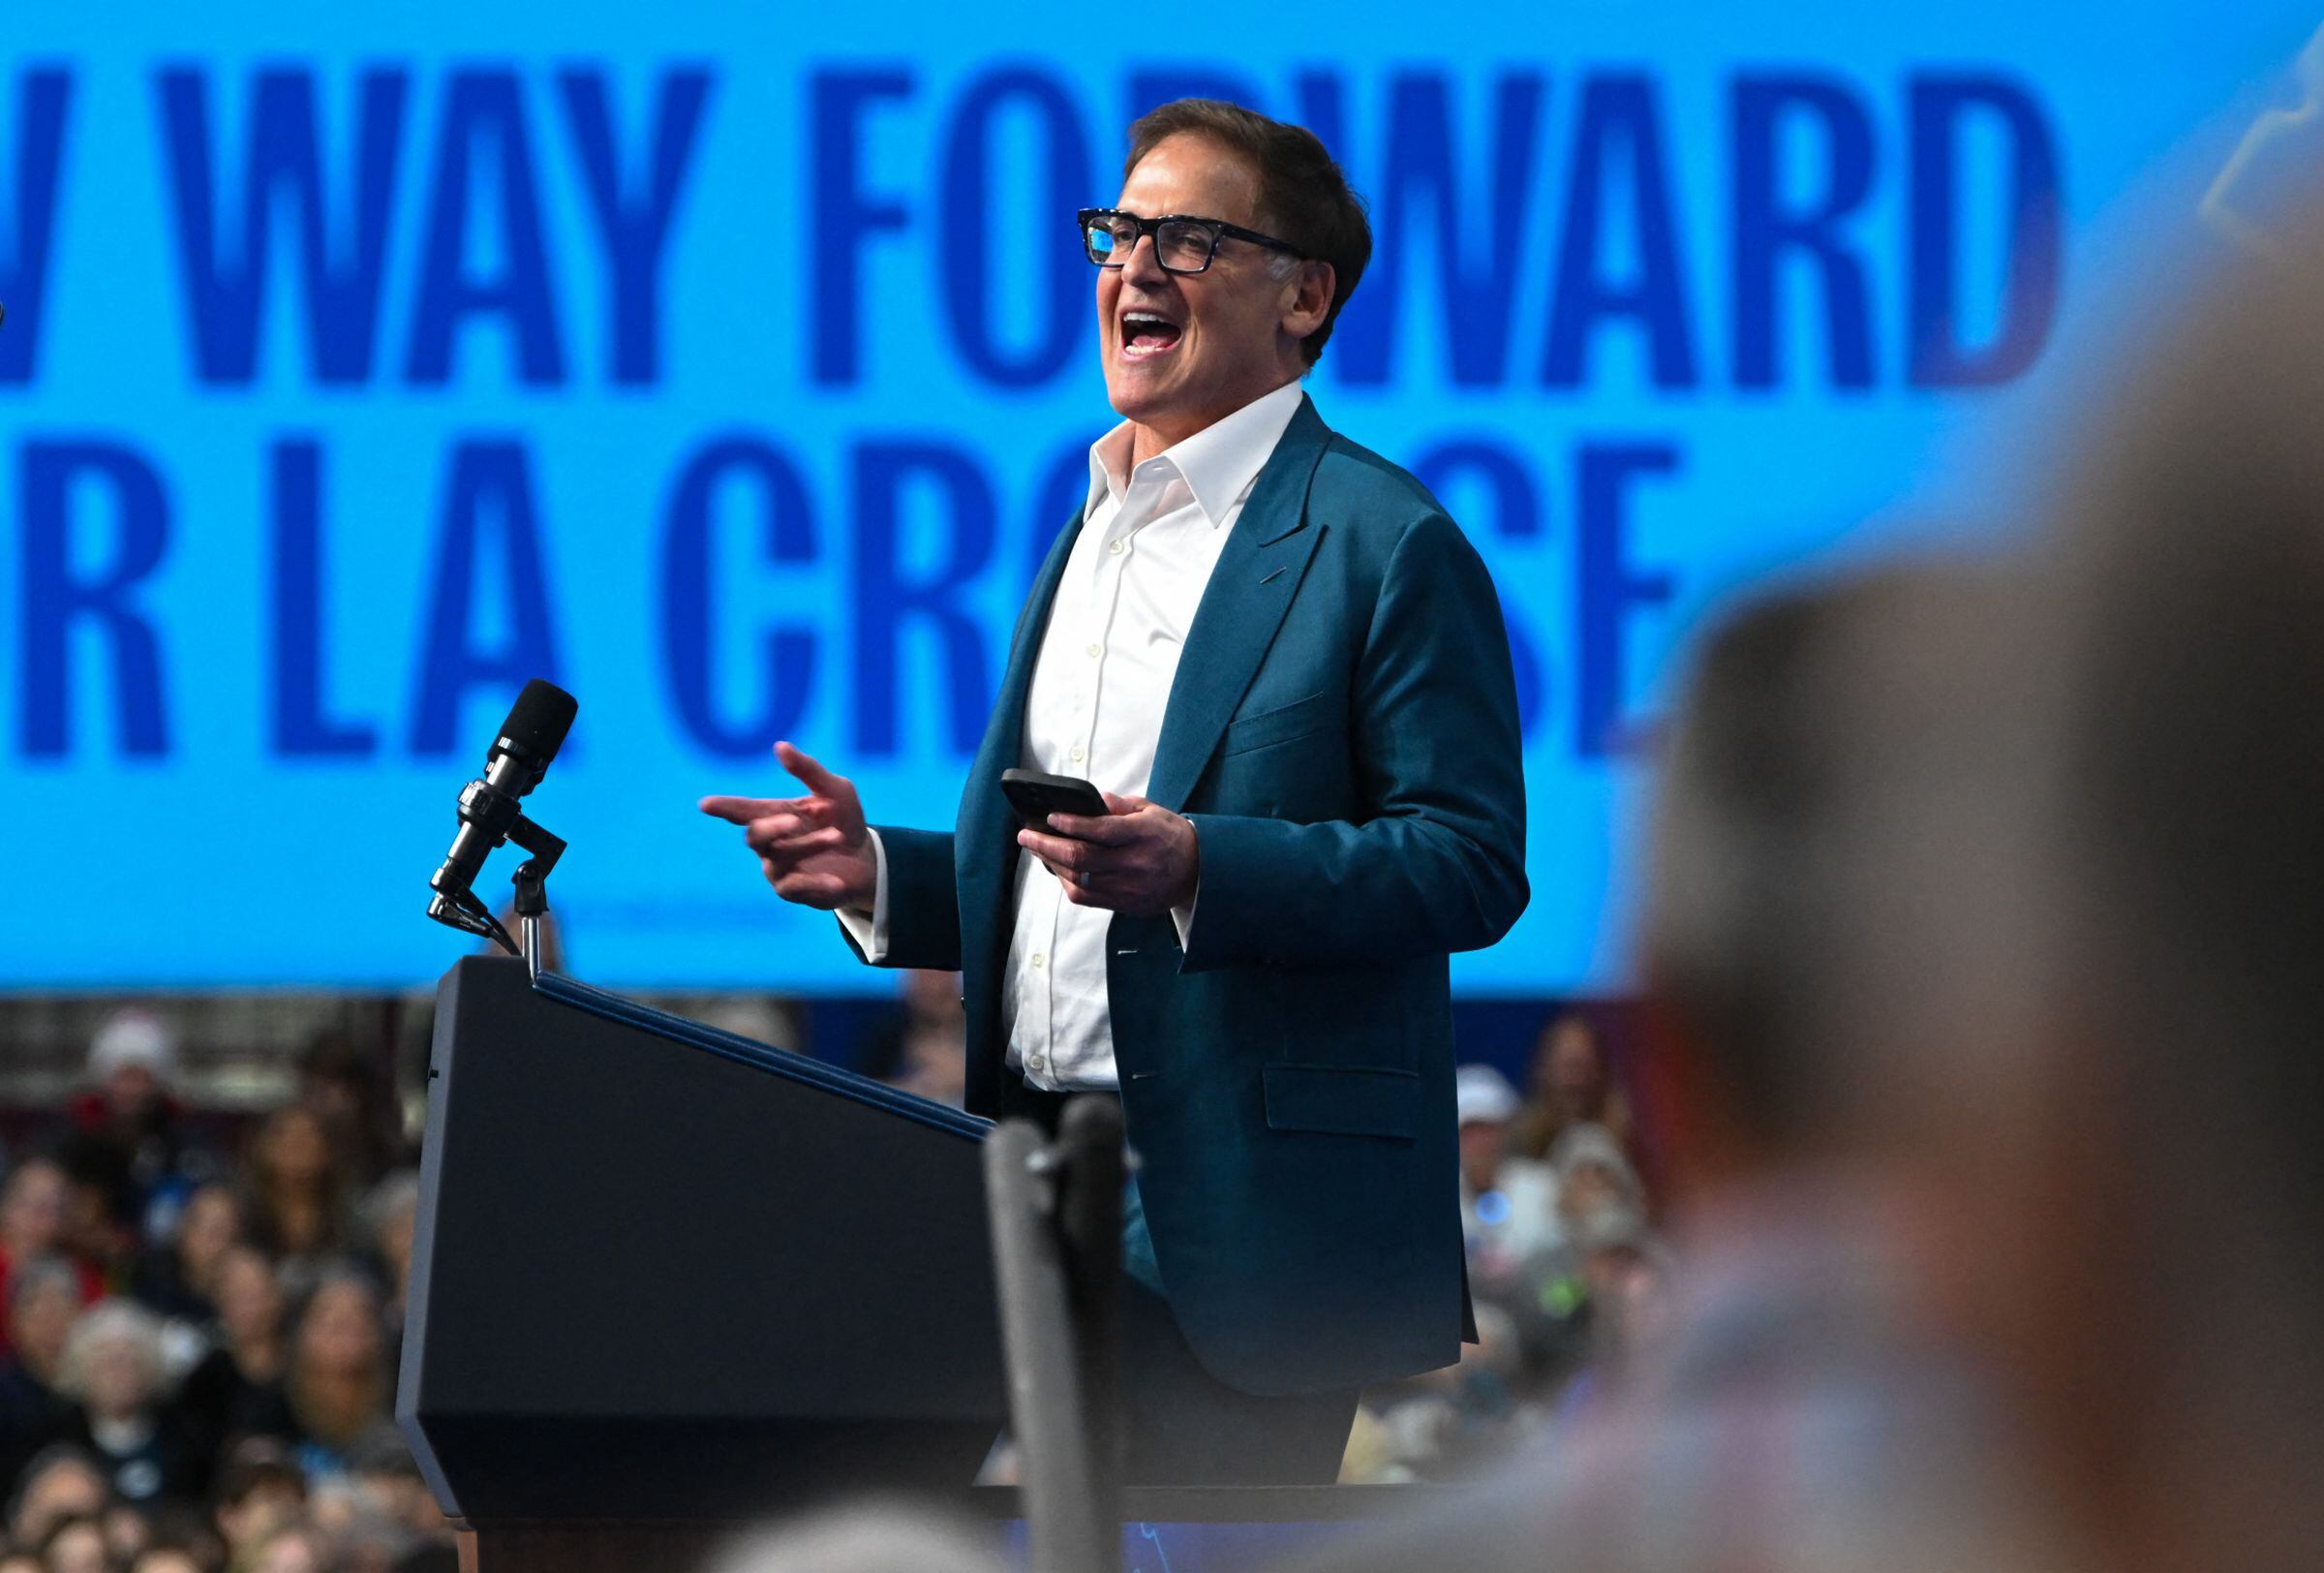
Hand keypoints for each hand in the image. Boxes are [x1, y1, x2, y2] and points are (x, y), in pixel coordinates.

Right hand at [699, 741, 876, 911]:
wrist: (867, 858)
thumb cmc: (844, 819)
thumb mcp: (835, 790)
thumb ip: (808, 770)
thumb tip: (780, 746)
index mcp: (775, 813)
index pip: (742, 810)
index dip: (724, 807)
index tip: (705, 804)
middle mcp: (771, 843)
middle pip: (754, 836)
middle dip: (773, 827)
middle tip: (796, 820)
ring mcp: (779, 869)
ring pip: (780, 858)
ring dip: (808, 845)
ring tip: (837, 836)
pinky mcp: (795, 892)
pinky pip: (796, 887)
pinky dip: (816, 882)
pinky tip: (837, 880)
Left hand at [1017, 792, 1198, 916]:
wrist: (1197, 874)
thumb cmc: (1172, 838)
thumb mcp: (1153, 812)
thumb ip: (1122, 806)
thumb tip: (1093, 800)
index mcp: (1144, 836)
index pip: (1101, 831)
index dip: (1071, 824)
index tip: (1050, 817)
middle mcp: (1134, 864)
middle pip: (1081, 858)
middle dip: (1047, 845)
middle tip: (1026, 834)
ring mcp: (1127, 888)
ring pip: (1078, 880)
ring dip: (1051, 864)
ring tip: (1036, 848)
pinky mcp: (1124, 904)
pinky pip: (1085, 897)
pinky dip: (1066, 882)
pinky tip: (1057, 868)